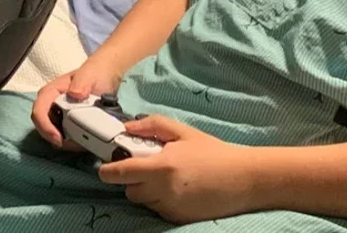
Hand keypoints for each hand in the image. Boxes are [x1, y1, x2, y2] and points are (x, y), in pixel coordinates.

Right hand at [30, 58, 124, 148]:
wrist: (104, 77)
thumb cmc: (94, 73)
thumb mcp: (89, 75)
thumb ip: (82, 82)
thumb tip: (75, 94)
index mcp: (50, 93)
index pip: (39, 112)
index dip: (45, 128)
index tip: (59, 139)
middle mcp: (51, 107)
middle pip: (46, 129)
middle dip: (61, 140)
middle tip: (79, 143)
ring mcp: (59, 118)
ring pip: (56, 137)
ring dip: (70, 143)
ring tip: (88, 140)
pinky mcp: (68, 126)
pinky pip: (67, 140)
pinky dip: (77, 143)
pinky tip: (89, 139)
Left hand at [97, 116, 259, 223]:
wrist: (243, 179)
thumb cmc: (213, 152)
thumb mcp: (182, 131)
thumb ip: (152, 126)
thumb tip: (127, 127)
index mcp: (161, 167)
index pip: (122, 173)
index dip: (108, 171)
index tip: (104, 167)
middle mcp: (162, 191)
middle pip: (129, 190)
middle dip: (131, 179)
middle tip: (146, 166)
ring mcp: (170, 208)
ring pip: (143, 202)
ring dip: (146, 190)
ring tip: (166, 177)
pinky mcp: (177, 220)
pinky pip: (157, 210)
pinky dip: (159, 200)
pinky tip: (177, 188)